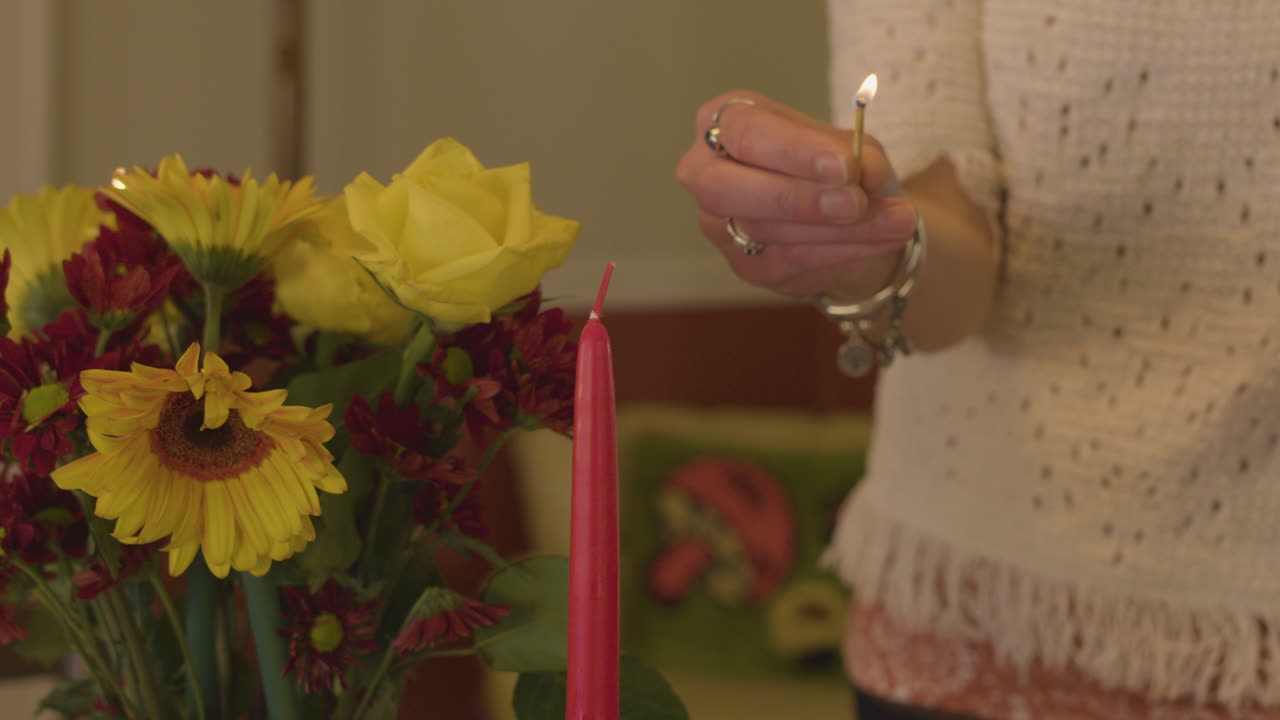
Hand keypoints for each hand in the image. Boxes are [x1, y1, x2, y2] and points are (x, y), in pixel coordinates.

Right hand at [675, 90, 917, 298]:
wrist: (848, 218)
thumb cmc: (836, 167)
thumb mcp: (855, 147)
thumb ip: (857, 154)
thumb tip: (861, 172)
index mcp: (727, 121)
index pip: (745, 132)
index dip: (792, 151)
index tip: (844, 165)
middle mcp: (705, 171)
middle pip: (724, 187)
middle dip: (795, 196)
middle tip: (855, 201)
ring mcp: (718, 223)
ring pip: (764, 228)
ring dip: (837, 228)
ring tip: (897, 219)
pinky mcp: (743, 263)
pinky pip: (786, 260)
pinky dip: (841, 250)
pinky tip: (882, 239)